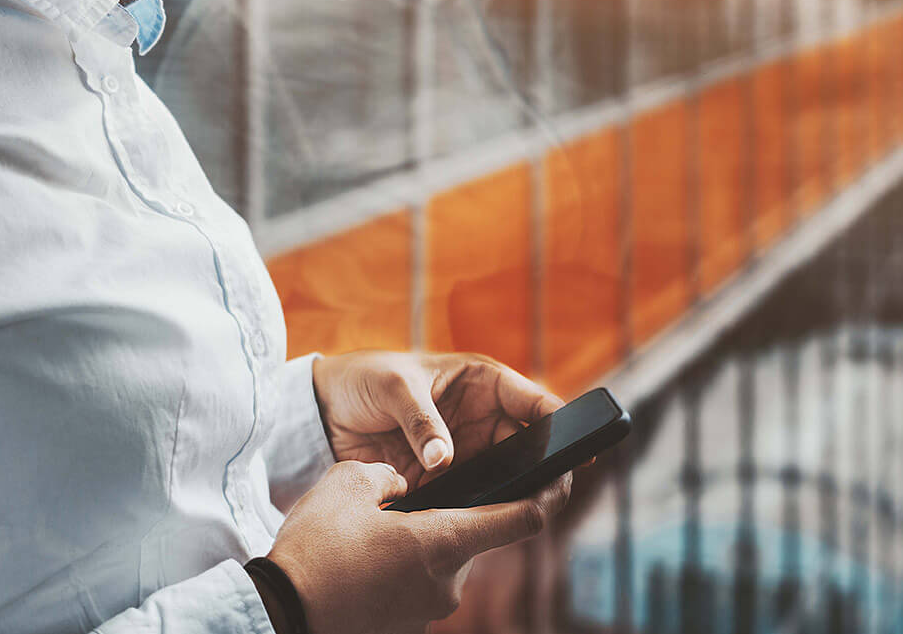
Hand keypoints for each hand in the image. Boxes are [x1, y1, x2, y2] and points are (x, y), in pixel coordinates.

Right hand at [266, 459, 571, 633]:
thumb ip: (391, 474)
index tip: (560, 477)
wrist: (282, 611)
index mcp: (445, 542)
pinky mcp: (407, 625)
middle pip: (473, 536)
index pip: (523, 518)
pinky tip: (363, 558)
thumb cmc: (317, 546)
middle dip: (450, 513)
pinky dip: (403, 566)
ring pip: (441, 560)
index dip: (549, 494)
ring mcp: (429, 610)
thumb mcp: (350, 482)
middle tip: (408, 498)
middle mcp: (449, 582)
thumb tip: (403, 486)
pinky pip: (418, 584)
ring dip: (421, 540)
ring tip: (371, 529)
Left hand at [311, 350, 564, 492]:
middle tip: (554, 489)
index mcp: (480, 381)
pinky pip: (476, 498)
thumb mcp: (393, 388)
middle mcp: (482, 417)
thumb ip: (421, 422)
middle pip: (530, 446)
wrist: (324, 411)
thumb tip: (444, 461)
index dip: (559, 421)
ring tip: (528, 510)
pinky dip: (482, 509)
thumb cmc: (364, 380)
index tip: (579, 444)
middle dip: (545, 466)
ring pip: (509, 476)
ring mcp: (467, 451)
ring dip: (517, 491)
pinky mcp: (447, 480)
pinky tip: (485, 522)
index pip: (532, 401)